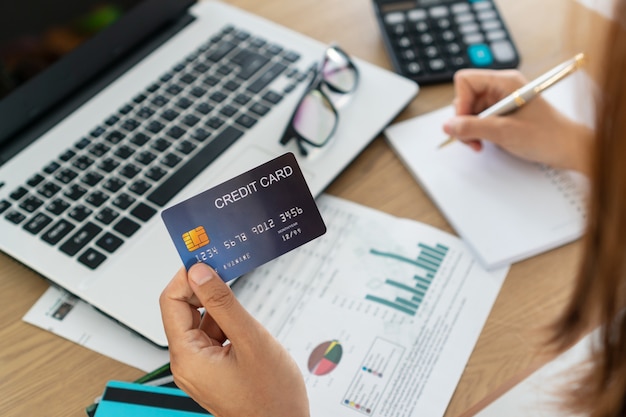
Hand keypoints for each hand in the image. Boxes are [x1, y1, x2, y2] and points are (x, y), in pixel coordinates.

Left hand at [160, 263, 309, 416]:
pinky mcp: (213, 370)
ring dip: (217, 306)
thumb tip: (201, 273)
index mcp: (188, 357)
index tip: (205, 258)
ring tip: (240, 298)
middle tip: (225, 268)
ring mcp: (200, 368)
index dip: (186, 277)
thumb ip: (223, 303)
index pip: (171, 303)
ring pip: (200, 322)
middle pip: (183, 311)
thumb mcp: (250, 340)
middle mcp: (188, 363)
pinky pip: (212, 336)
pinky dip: (225, 322)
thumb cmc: (272, 396)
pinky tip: (243, 321)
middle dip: (203, 288)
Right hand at [443, 69, 592, 174]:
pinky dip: (477, 133)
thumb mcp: (504, 132)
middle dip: (463, 120)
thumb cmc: (547, 136)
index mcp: (505, 82)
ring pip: (469, 111)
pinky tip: (485, 143)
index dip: (460, 102)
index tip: (463, 123)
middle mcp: (501, 88)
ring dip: (469, 130)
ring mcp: (501, 101)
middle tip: (472, 139)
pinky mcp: (501, 114)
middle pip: (465, 97)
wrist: (569, 148)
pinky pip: (478, 120)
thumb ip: (472, 128)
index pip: (466, 80)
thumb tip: (448, 126)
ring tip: (480, 144)